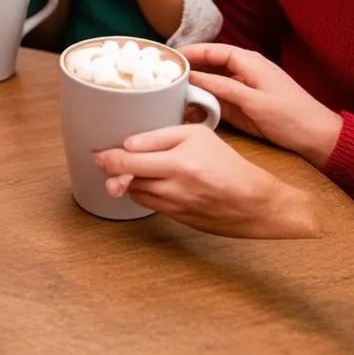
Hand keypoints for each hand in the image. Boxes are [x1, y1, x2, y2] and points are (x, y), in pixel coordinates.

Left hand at [94, 125, 321, 238]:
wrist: (254, 202)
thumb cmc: (228, 163)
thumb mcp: (198, 135)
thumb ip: (161, 135)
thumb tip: (130, 144)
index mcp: (180, 161)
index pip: (131, 159)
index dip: (109, 156)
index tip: (99, 152)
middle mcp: (174, 185)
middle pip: (127, 178)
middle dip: (110, 169)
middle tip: (101, 161)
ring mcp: (174, 205)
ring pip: (135, 192)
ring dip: (125, 182)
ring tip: (124, 171)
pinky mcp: (177, 218)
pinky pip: (148, 204)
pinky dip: (142, 193)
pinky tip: (145, 183)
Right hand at [180, 44, 342, 168]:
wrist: (317, 138)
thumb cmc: (291, 117)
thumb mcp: (254, 102)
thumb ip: (223, 87)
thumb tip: (194, 77)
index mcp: (249, 62)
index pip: (213, 50)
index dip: (191, 52)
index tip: (169, 56)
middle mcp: (244, 71)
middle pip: (209, 64)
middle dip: (188, 69)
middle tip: (163, 75)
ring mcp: (243, 88)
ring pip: (211, 82)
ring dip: (194, 87)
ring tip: (171, 93)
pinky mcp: (243, 104)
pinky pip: (217, 98)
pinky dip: (203, 101)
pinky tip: (190, 108)